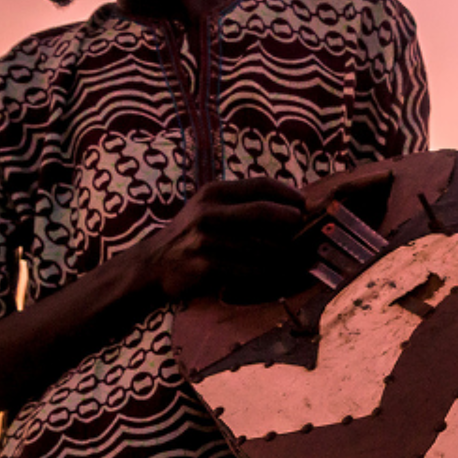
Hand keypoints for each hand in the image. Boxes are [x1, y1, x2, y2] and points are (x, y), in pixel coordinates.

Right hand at [139, 178, 305, 299]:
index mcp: (213, 193)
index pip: (260, 185)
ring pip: (261, 246)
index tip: (303, 203)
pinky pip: (251, 270)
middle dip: (290, 219)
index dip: (287, 193)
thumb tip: (291, 202)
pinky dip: (267, 272)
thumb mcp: (210, 207)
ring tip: (291, 254)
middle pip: (263, 212)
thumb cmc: (193, 233)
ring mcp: (207, 240)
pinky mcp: (207, 266)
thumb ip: (242, 201)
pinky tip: (273, 272)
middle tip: (302, 226)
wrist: (154, 264)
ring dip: (282, 252)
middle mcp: (208, 213)